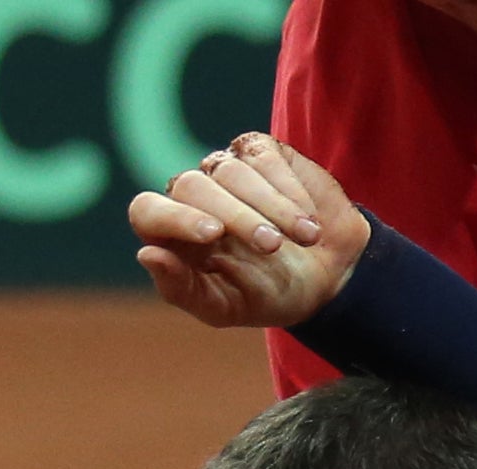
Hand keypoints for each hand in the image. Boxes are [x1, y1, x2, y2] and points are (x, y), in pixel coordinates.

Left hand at [130, 132, 368, 329]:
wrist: (329, 280)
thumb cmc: (268, 296)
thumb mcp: (226, 308)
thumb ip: (182, 290)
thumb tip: (146, 254)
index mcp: (173, 234)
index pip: (147, 211)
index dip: (175, 218)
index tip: (214, 233)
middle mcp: (192, 196)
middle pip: (192, 187)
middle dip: (237, 217)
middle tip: (273, 247)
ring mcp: (225, 169)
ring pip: (231, 172)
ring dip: (273, 207)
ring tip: (307, 238)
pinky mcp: (260, 152)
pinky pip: (264, 158)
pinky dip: (290, 190)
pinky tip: (309, 220)